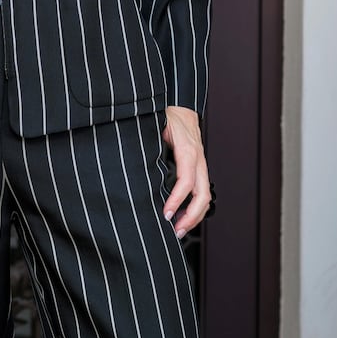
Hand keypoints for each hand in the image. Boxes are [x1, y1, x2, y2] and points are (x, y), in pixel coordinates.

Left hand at [161, 107, 210, 238]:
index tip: (166, 214)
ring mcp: (200, 165)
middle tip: (175, 230)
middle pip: (203, 195)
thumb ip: (149, 143)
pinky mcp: (198, 168)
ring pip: (205, 196)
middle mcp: (198, 160)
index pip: (186, 181)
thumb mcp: (155, 126)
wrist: (180, 107)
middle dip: (191, 216)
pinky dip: (195, 207)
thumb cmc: (166, 115)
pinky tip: (182, 215)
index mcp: (187, 151)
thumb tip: (131, 159)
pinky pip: (201, 191)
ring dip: (195, 215)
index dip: (177, 200)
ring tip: (179, 229)